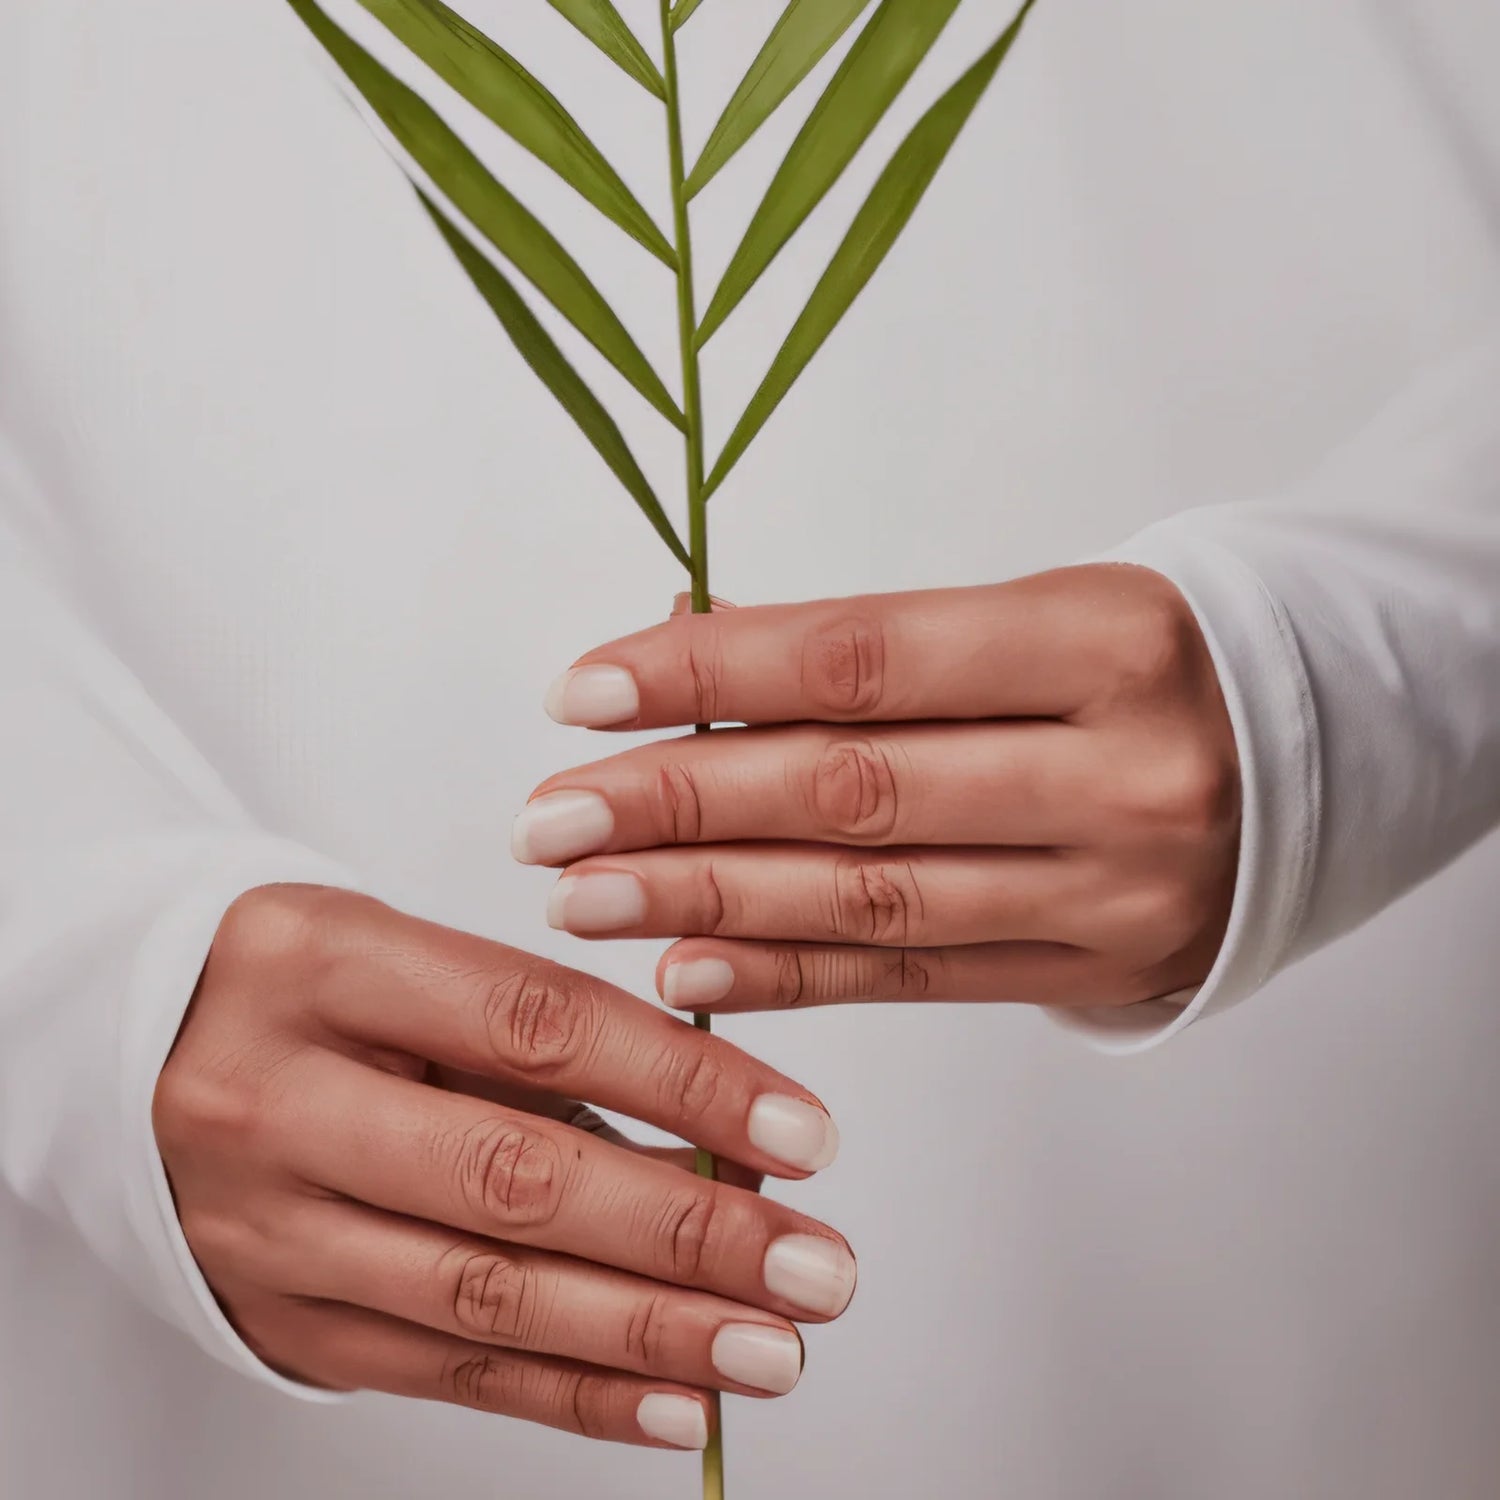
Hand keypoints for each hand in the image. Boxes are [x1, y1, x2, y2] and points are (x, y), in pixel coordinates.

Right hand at [154, 885, 851, 1448]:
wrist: (128, 1048)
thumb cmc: (307, 988)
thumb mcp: (405, 955)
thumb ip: (544, 1038)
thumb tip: (721, 1131)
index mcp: (323, 964)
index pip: (536, 1025)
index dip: (682, 1084)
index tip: (803, 1131)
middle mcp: (280, 1099)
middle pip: (515, 1179)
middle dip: (688, 1235)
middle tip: (815, 1268)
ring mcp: (269, 1225)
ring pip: (487, 1294)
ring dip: (650, 1335)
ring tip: (772, 1348)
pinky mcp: (281, 1318)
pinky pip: (444, 1370)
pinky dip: (571, 1396)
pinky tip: (674, 1405)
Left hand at [512, 565, 1238, 1012]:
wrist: (1305, 757)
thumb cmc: (1135, 666)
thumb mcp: (1028, 618)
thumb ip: (868, 651)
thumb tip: (686, 653)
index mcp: (1101, 639)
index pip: (864, 657)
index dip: (710, 674)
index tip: (583, 694)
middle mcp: (1119, 769)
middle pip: (851, 791)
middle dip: (679, 805)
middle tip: (552, 821)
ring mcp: (1115, 887)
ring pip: (872, 898)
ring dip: (709, 904)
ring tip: (590, 898)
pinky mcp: (1099, 970)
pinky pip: (916, 977)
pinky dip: (791, 976)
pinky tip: (687, 970)